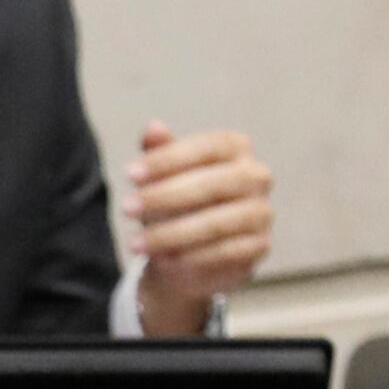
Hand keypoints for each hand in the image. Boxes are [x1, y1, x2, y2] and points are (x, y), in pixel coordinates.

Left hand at [123, 120, 275, 332]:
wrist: (189, 252)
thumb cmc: (175, 203)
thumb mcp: (162, 175)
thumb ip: (160, 151)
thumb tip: (153, 128)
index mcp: (236, 147)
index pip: (205, 147)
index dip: (167, 159)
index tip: (130, 174)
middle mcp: (256, 176)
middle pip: (211, 184)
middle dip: (164, 197)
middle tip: (126, 208)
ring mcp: (262, 212)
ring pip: (216, 223)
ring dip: (170, 235)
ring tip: (135, 243)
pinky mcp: (260, 246)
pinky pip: (225, 253)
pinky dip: (191, 258)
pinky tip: (162, 260)